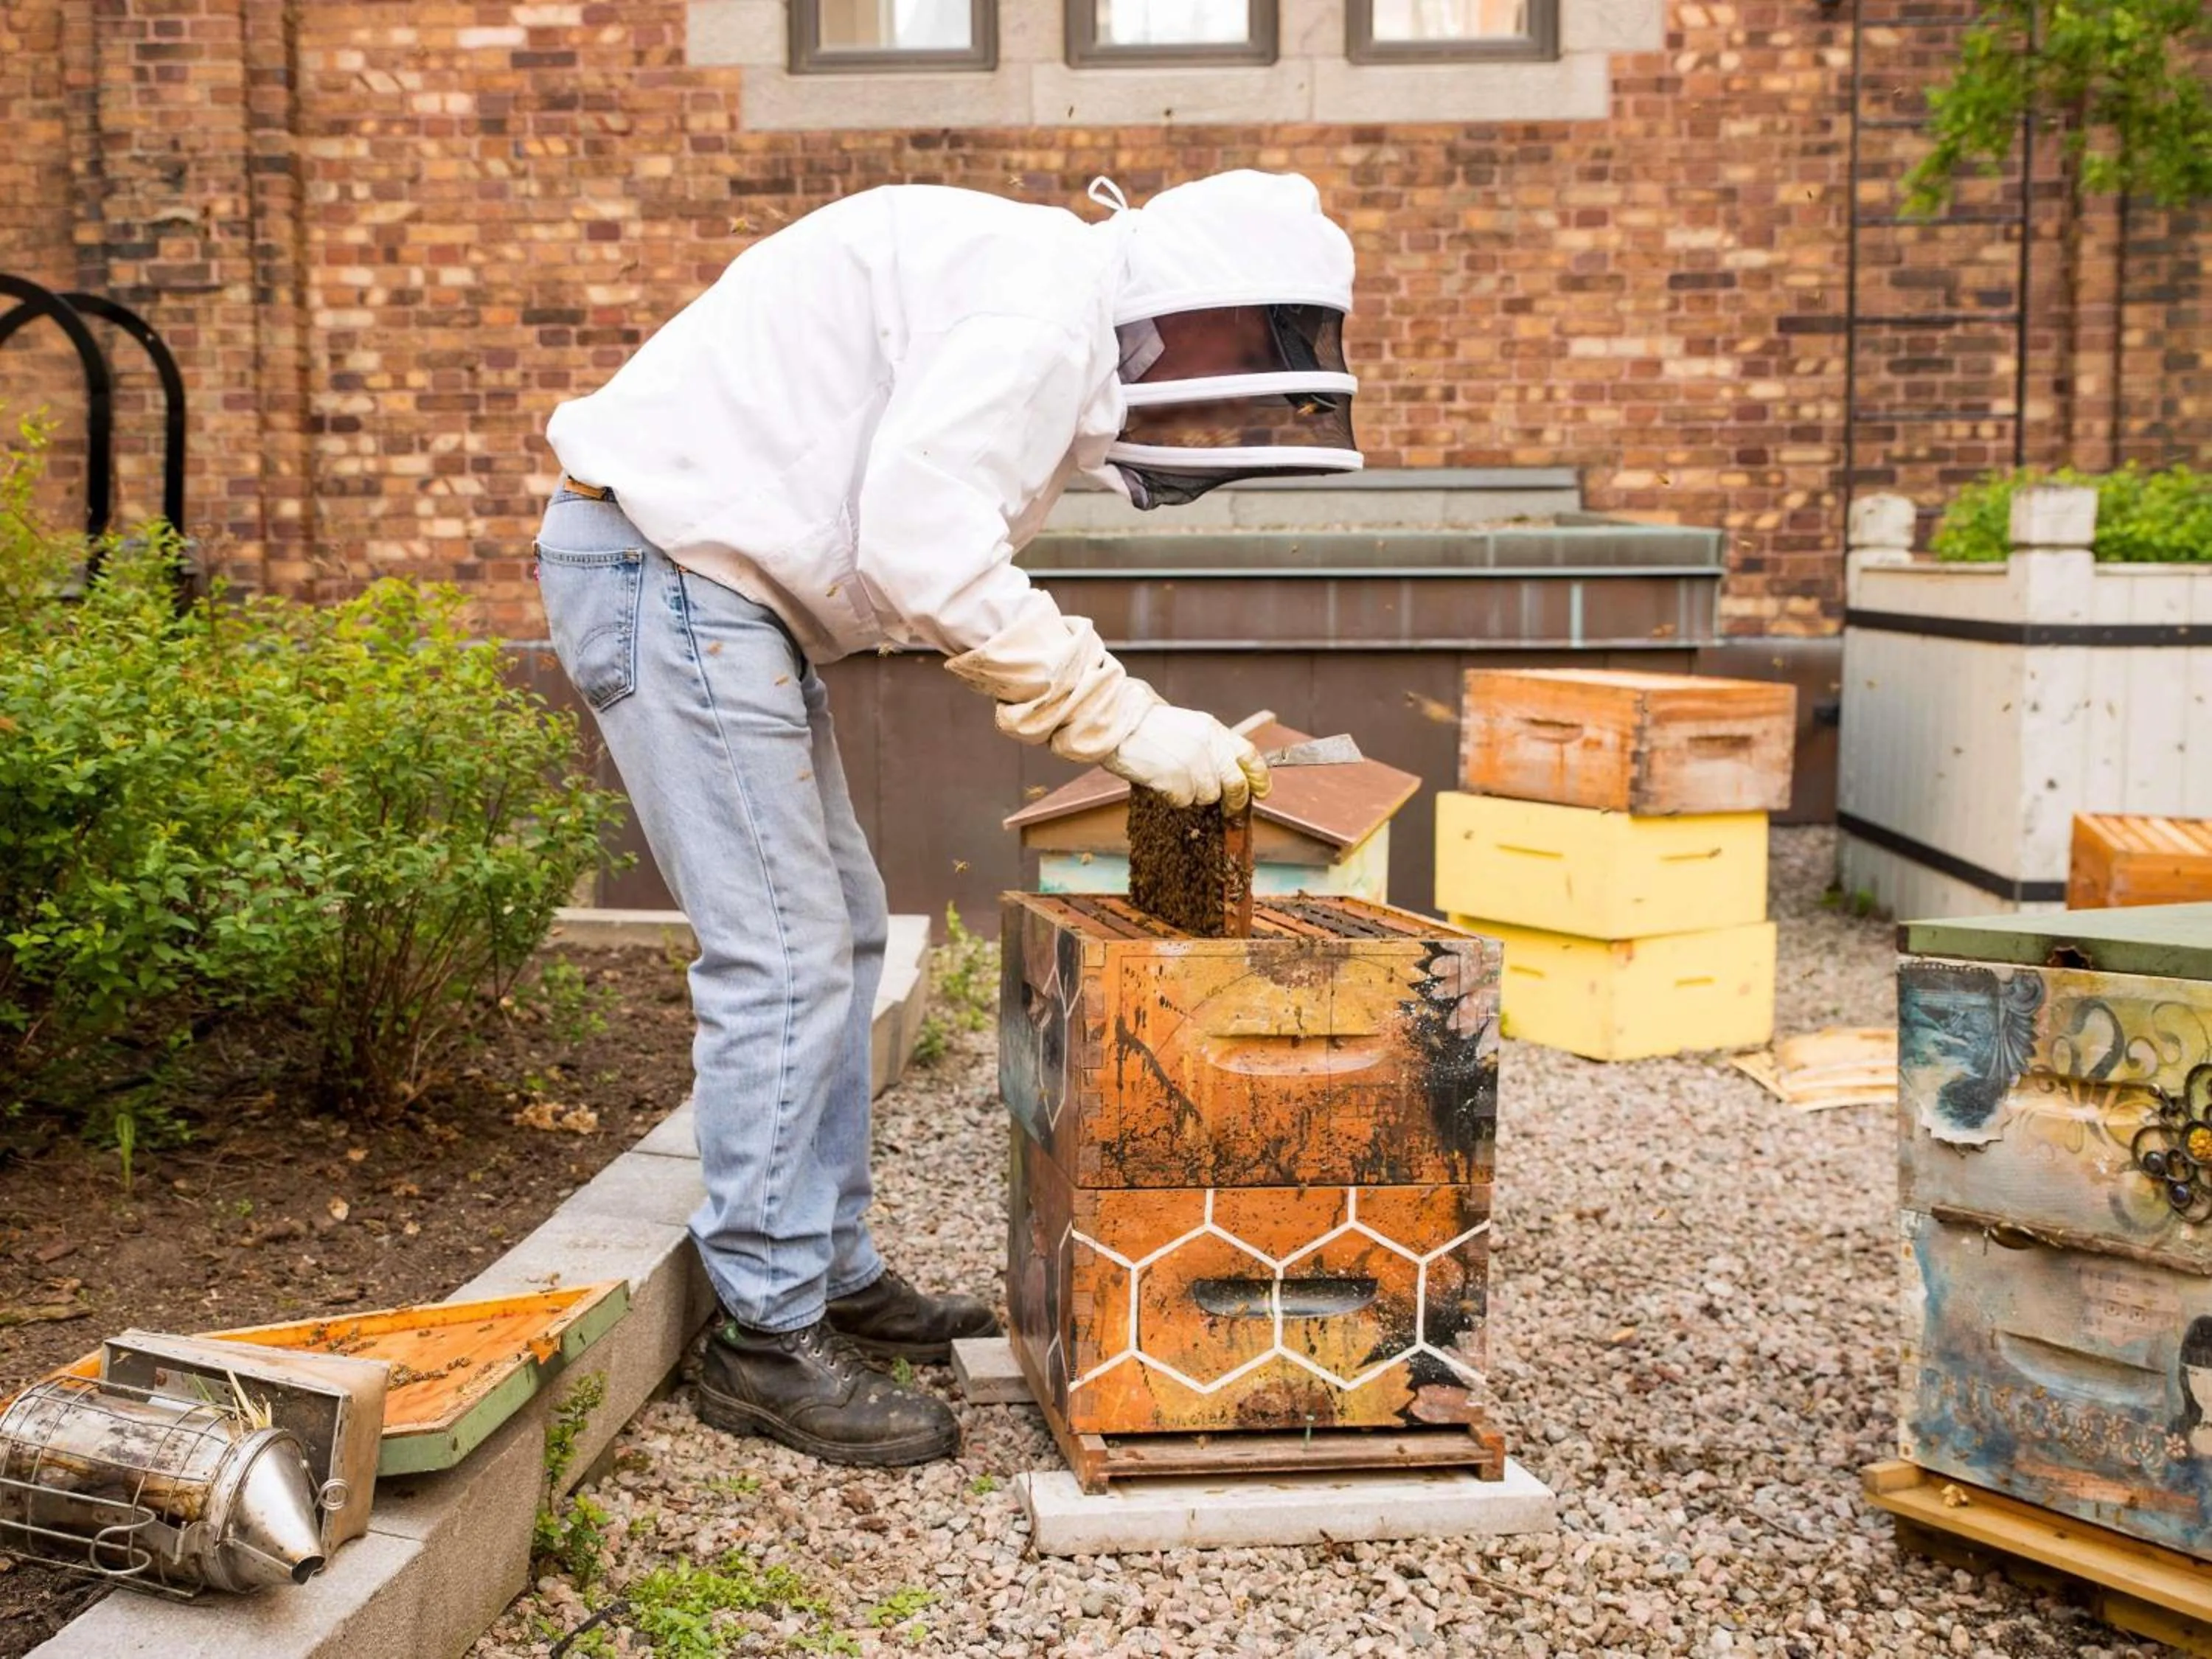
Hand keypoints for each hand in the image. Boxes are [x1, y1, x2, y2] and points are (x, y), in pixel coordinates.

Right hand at [1102, 705, 1271, 811]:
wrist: (1117, 721)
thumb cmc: (1145, 725)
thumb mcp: (1187, 726)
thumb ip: (1209, 745)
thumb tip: (1226, 770)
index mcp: (1213, 729)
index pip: (1249, 755)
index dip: (1259, 777)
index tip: (1262, 791)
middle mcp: (1208, 745)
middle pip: (1235, 783)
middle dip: (1235, 801)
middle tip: (1229, 810)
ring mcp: (1193, 762)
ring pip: (1208, 795)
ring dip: (1194, 795)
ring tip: (1174, 779)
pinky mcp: (1176, 778)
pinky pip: (1184, 800)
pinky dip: (1174, 797)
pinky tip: (1161, 782)